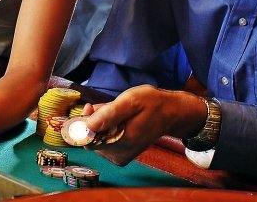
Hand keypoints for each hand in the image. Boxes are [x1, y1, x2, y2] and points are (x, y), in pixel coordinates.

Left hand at [83, 85, 206, 165]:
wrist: (171, 113)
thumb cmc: (151, 104)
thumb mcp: (131, 100)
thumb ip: (109, 113)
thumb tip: (88, 125)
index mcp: (122, 142)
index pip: (86, 139)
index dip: (84, 122)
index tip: (92, 107)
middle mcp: (119, 154)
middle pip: (89, 138)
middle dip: (93, 121)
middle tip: (108, 107)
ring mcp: (120, 156)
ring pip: (95, 138)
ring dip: (100, 124)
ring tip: (117, 114)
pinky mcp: (121, 155)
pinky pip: (103, 141)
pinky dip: (106, 129)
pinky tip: (118, 121)